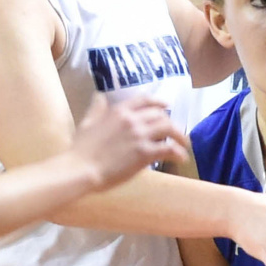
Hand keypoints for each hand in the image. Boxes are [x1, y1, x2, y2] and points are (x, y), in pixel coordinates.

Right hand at [71, 95, 187, 189]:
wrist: (80, 169)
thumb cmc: (81, 149)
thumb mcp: (87, 122)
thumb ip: (96, 109)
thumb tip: (99, 96)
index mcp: (119, 110)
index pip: (145, 100)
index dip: (158, 102)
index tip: (166, 106)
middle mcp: (132, 119)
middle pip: (160, 115)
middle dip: (171, 123)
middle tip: (176, 132)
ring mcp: (140, 135)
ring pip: (168, 128)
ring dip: (179, 136)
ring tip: (184, 145)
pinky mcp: (144, 153)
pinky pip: (169, 148)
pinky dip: (178, 152)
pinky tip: (181, 158)